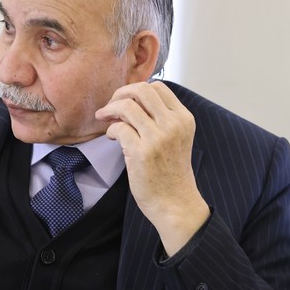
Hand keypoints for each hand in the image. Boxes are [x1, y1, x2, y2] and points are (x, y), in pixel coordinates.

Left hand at [96, 81, 209, 255]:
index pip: (158, 87)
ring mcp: (158, 138)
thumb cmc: (171, 172)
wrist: (175, 202)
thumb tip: (130, 101)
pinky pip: (118, 128)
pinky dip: (110, 130)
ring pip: (127, 106)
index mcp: (183, 118)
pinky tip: (111, 138)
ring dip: (110, 109)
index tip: (125, 100)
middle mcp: (173, 124)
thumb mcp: (176, 138)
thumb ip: (161, 119)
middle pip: (142, 90)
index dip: (136, 90)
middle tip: (111, 106)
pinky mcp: (141, 152)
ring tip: (105, 118)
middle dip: (120, 93)